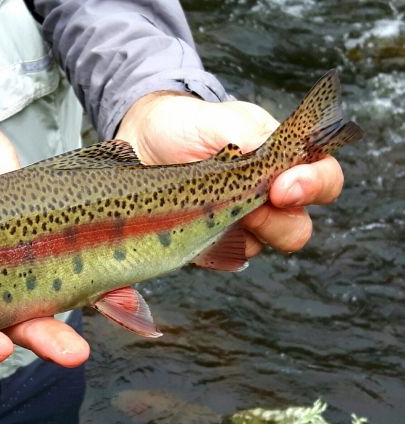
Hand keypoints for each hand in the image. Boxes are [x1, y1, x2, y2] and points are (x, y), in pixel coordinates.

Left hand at [115, 92, 343, 256]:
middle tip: (249, 204)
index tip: (283, 185)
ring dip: (242, 232)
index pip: (325, 181)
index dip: (315, 186)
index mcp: (285, 163)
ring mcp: (243, 224)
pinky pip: (224, 256)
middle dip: (277, 221)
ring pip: (262, 247)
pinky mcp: (212, 242)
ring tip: (211, 209)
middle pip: (298, 228)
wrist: (146, 141)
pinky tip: (190, 226)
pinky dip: (211, 245)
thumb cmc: (191, 125)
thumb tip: (280, 165)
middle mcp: (271, 199)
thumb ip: (256, 138)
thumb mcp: (224, 120)